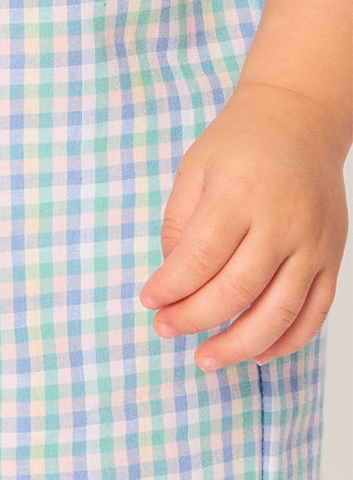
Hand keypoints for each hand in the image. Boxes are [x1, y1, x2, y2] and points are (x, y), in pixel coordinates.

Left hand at [139, 82, 349, 368]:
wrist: (300, 120)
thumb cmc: (238, 144)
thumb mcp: (193, 170)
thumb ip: (180, 225)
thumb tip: (171, 280)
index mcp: (239, 195)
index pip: (200, 257)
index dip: (170, 287)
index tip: (148, 301)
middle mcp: (281, 222)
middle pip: (237, 290)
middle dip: (195, 318)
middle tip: (164, 330)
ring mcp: (312, 243)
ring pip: (280, 311)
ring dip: (240, 344)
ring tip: (206, 359)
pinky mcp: (331, 256)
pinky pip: (315, 311)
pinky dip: (288, 340)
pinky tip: (258, 354)